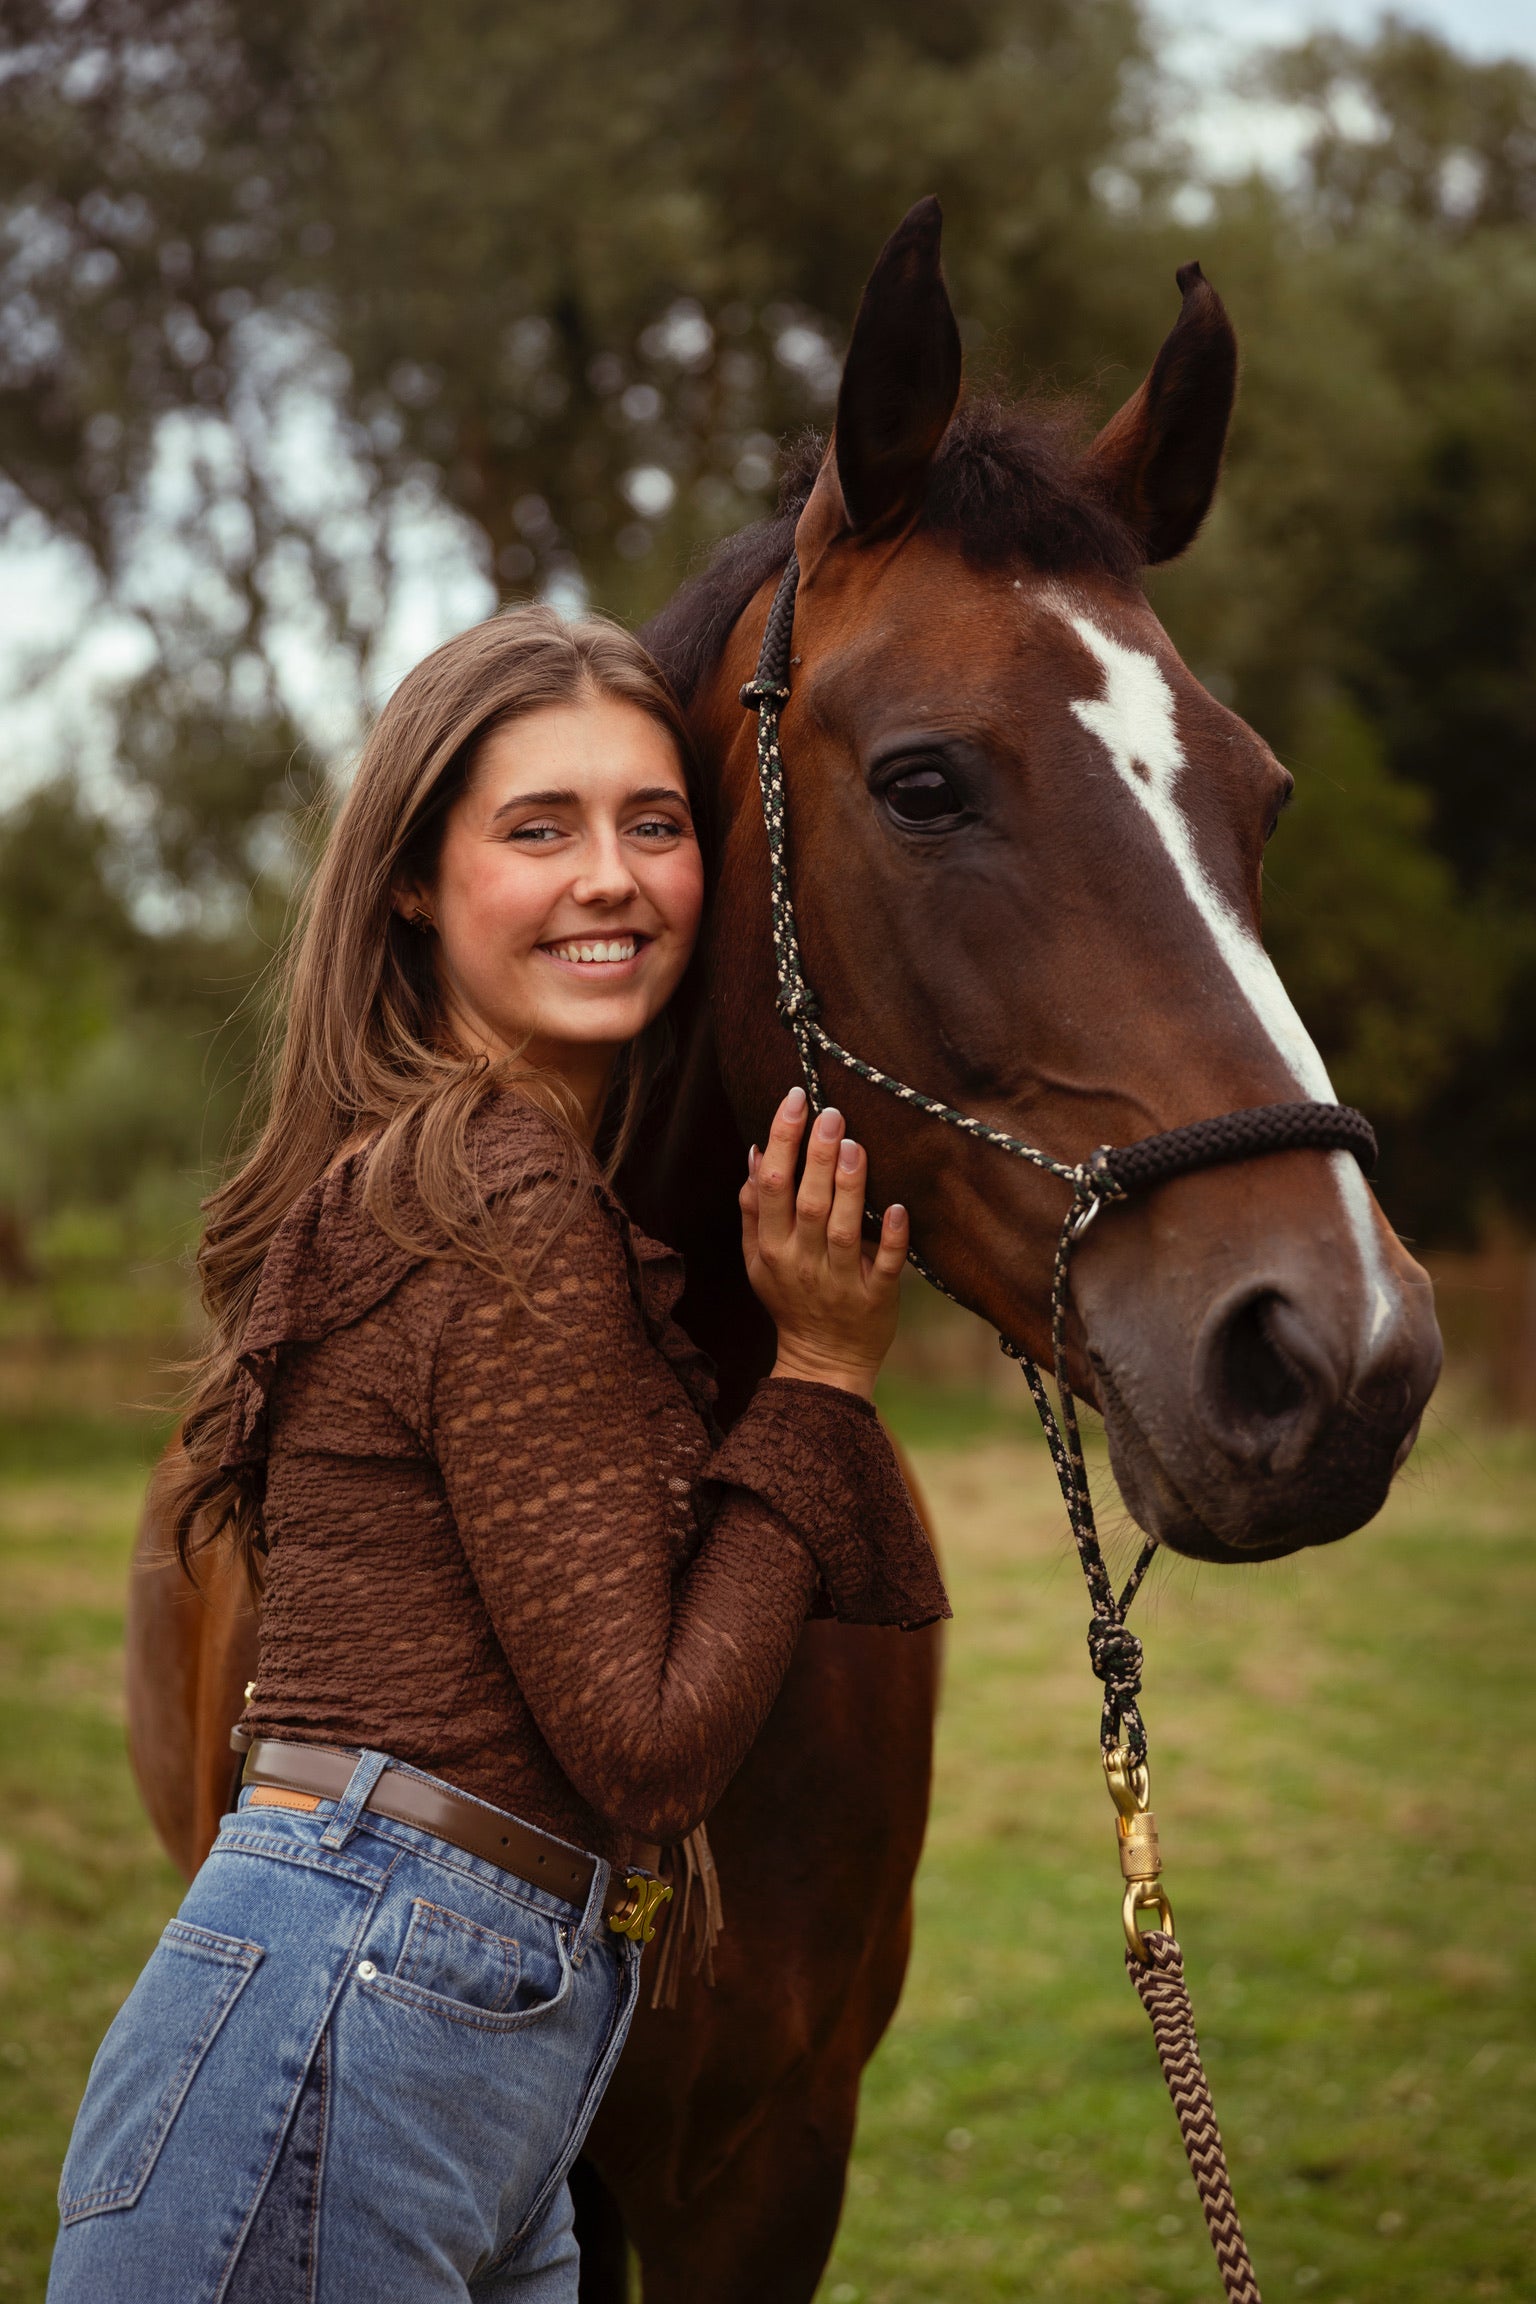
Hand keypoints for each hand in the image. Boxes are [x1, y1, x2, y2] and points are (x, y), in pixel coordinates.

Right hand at [738, 1086, 907, 1399]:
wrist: (821, 1362)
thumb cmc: (790, 1299)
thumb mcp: (757, 1259)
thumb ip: (753, 1209)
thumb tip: (755, 1153)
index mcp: (770, 1247)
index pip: (771, 1185)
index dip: (782, 1139)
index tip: (795, 1098)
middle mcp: (801, 1262)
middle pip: (806, 1203)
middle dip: (815, 1155)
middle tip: (831, 1111)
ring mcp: (839, 1282)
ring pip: (842, 1230)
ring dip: (848, 1188)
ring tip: (855, 1145)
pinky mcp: (875, 1299)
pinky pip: (883, 1267)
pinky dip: (889, 1239)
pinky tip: (896, 1208)